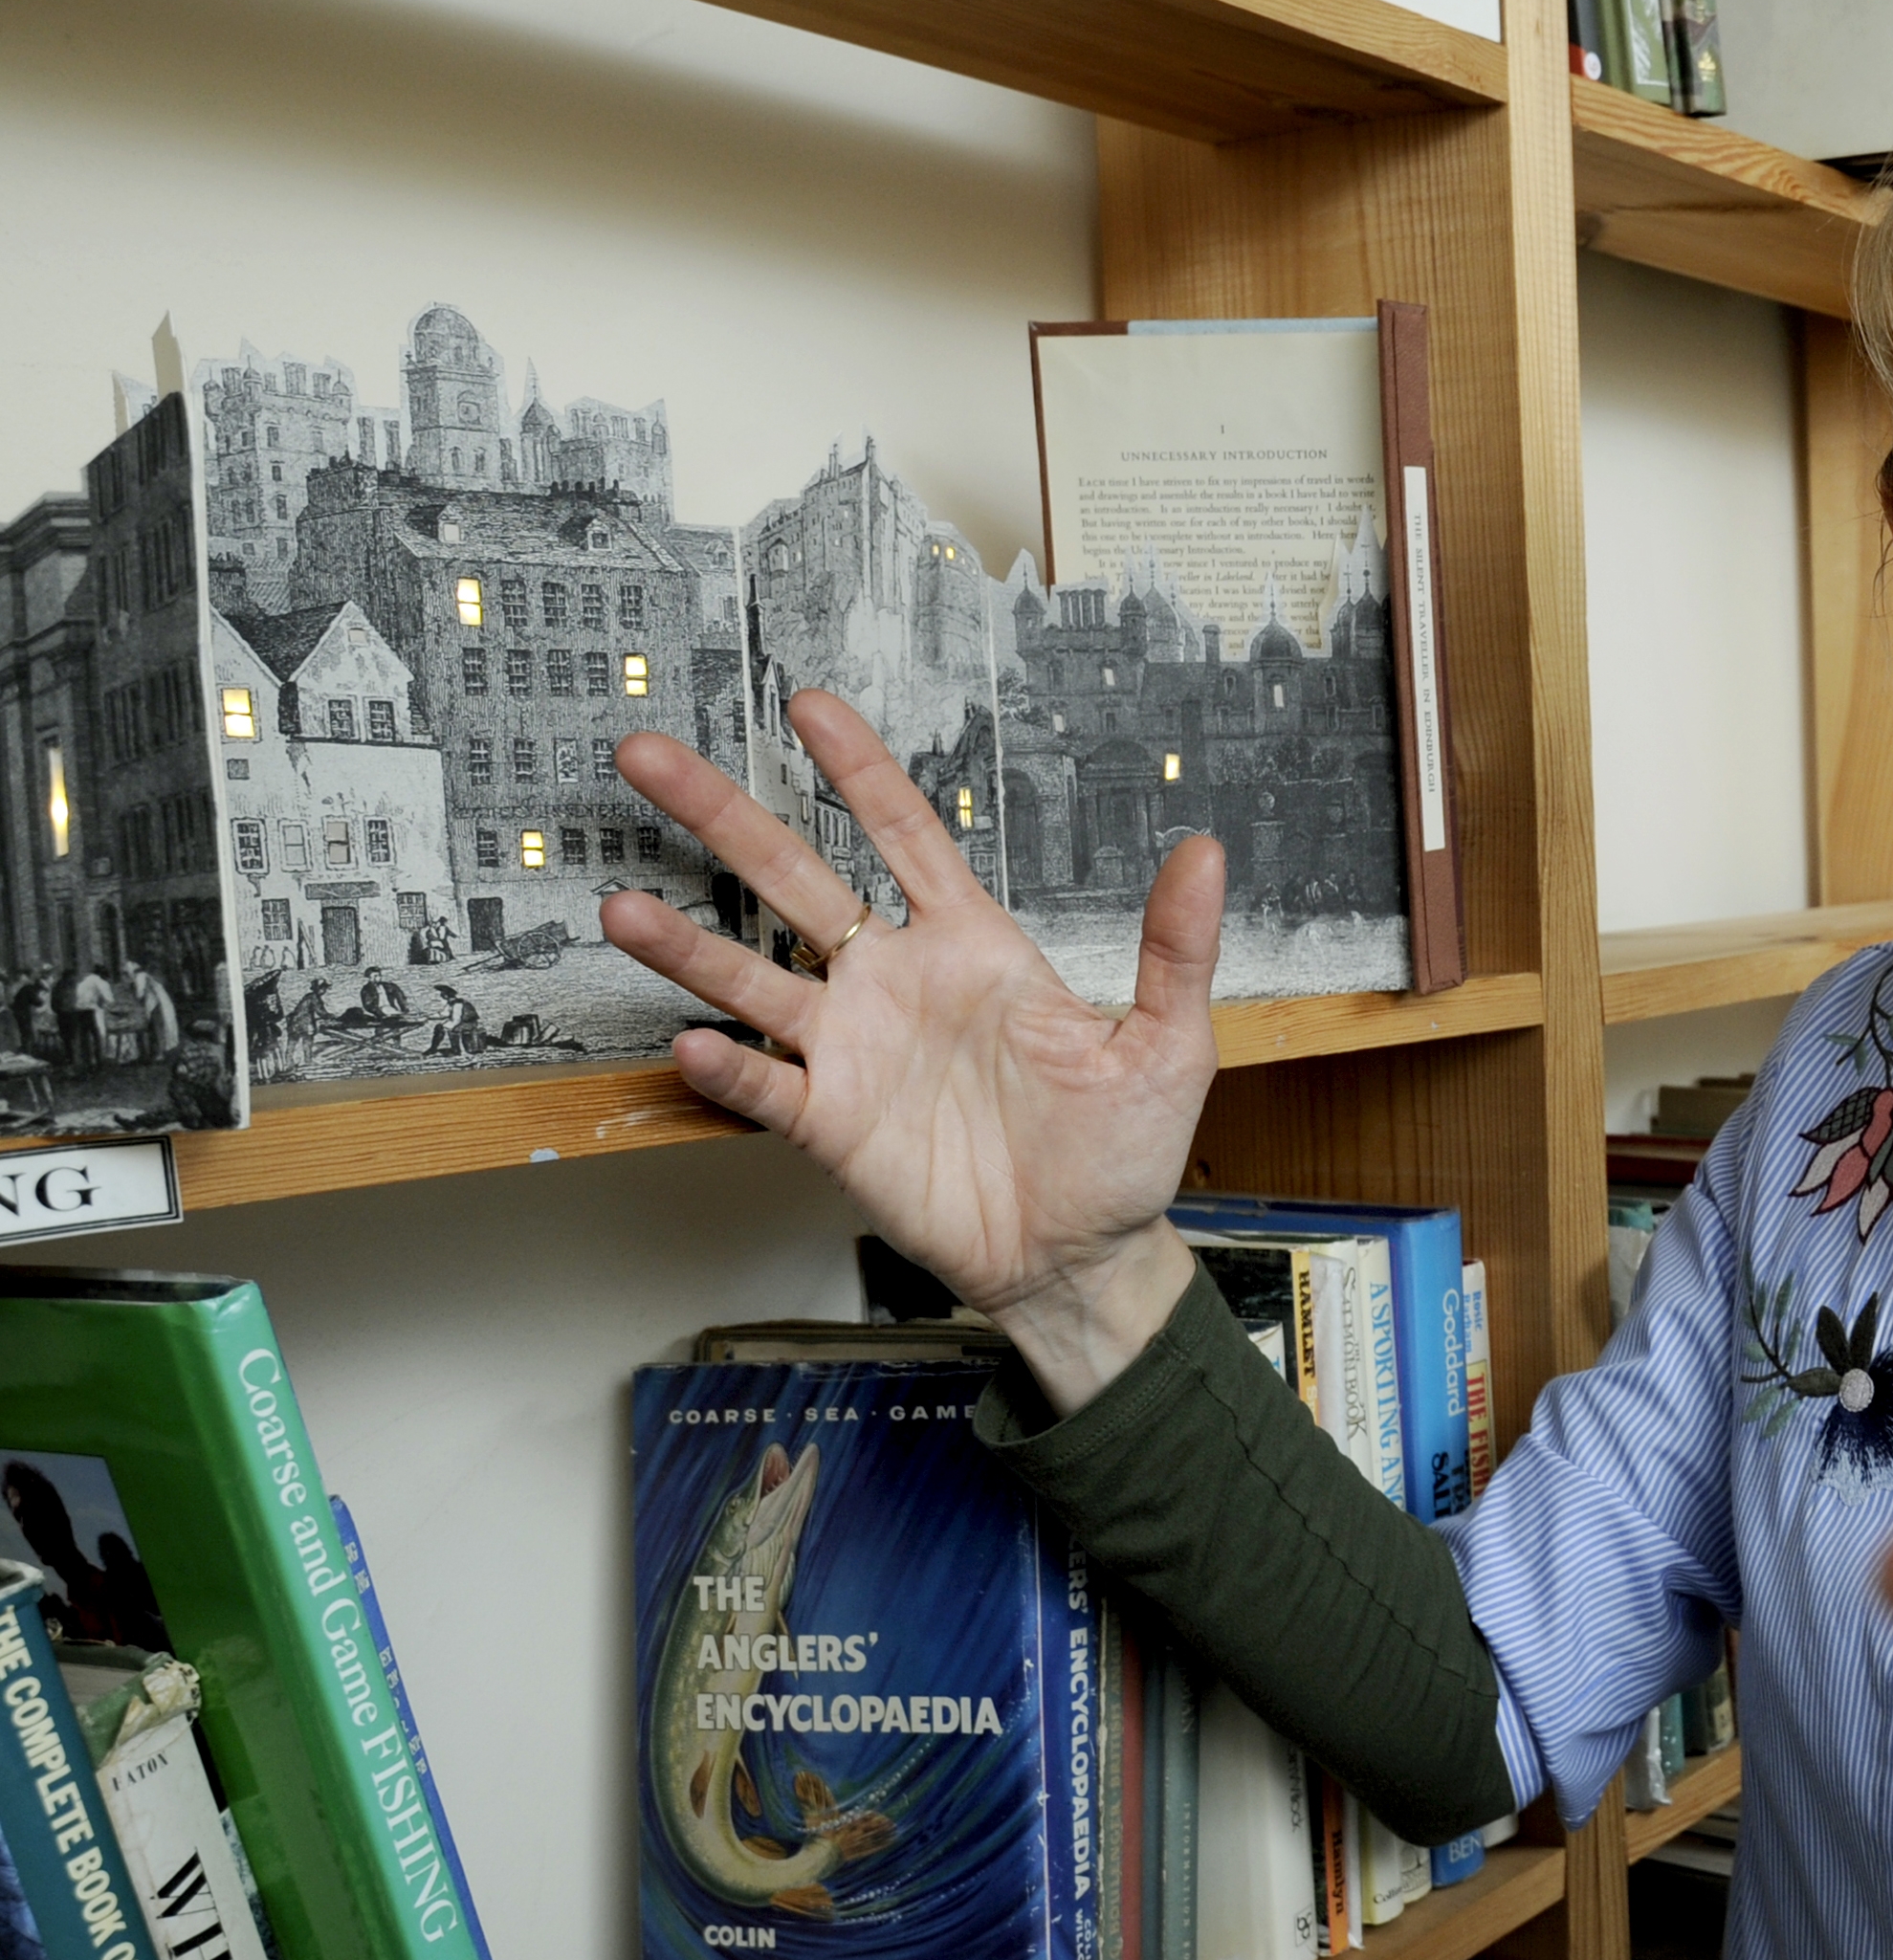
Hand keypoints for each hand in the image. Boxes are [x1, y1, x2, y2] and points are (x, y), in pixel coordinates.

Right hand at [601, 692, 1221, 1410]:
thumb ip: (1176, 948)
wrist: (1083, 1256)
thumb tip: (1206, 852)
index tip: (808, 703)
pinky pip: (766, 1089)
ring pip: (753, 980)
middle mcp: (897, 984)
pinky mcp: (834, 1127)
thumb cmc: (1123, 1150)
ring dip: (687, 946)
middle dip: (724, 816)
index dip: (859, 769)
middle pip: (796, 880)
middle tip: (648, 755)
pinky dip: (728, 1070)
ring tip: (620, 905)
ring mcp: (856, 1052)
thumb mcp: (1168, 1045)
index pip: (905, 835)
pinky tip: (689, 1043)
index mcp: (974, 947)